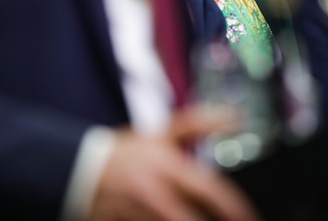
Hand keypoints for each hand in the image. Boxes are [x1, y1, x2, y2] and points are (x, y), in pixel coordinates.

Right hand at [88, 106, 261, 220]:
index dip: (233, 207)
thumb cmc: (125, 152)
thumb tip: (235, 116)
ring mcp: (133, 211)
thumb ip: (198, 125)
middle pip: (188, 218)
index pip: (208, 189)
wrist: (78, 167)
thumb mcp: (160, 134)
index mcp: (164, 164)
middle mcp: (150, 189)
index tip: (249, 217)